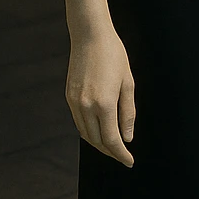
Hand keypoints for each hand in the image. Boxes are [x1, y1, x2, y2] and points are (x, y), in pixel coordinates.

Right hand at [66, 28, 135, 166]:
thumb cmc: (114, 56)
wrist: (90, 37)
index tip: (129, 162)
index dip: (121, 153)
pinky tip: (99, 130)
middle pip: (97, 141)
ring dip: (99, 143)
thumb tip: (127, 137)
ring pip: (86, 134)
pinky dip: (89, 131)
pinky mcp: (69, 97)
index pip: (111, 140)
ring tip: (112, 146)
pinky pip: (79, 122)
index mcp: (104, 104)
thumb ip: (127, 112)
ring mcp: (75, 103)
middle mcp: (86, 106)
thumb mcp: (128, 83)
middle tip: (122, 156)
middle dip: (110, 152)